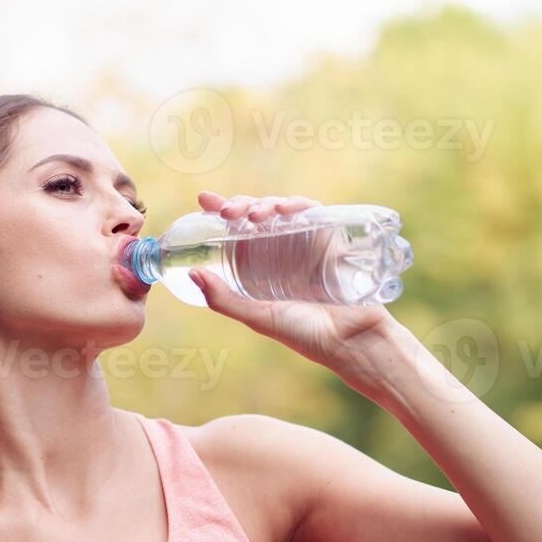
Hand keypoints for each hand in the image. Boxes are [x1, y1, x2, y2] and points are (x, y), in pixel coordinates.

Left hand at [188, 191, 400, 371]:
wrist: (350, 341)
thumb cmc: (305, 334)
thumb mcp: (257, 317)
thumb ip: (223, 301)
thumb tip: (191, 274)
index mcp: (262, 265)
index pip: (238, 230)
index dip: (222, 210)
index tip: (204, 200)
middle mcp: (283, 249)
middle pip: (258, 214)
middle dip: (240, 205)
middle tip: (226, 212)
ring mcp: (307, 241)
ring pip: (282, 208)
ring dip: (265, 203)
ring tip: (253, 216)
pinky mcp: (330, 237)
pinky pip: (313, 211)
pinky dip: (297, 204)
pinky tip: (284, 209)